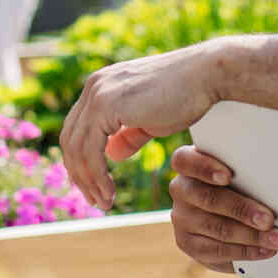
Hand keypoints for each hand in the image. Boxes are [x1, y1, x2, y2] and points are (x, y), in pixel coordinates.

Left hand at [58, 43, 223, 210]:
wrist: (207, 75)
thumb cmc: (186, 94)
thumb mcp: (151, 119)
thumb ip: (129, 134)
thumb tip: (112, 153)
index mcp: (102, 86)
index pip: (78, 129)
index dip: (81, 161)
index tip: (93, 186)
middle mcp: (94, 86)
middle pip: (71, 139)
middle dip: (80, 174)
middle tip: (95, 200)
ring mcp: (98, 93)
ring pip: (77, 148)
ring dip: (87, 181)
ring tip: (104, 202)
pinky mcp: (106, 104)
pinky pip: (90, 150)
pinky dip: (96, 175)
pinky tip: (109, 192)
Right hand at [168, 145, 277, 273]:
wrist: (226, 216)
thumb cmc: (238, 183)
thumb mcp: (238, 171)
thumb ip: (245, 171)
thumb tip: (276, 181)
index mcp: (188, 163)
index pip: (185, 160)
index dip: (205, 168)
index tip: (228, 176)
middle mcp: (181, 189)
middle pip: (208, 199)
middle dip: (242, 210)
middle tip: (269, 219)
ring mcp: (182, 218)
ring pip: (217, 228)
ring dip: (252, 236)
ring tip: (277, 239)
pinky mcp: (188, 244)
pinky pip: (218, 250)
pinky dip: (246, 251)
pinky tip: (265, 251)